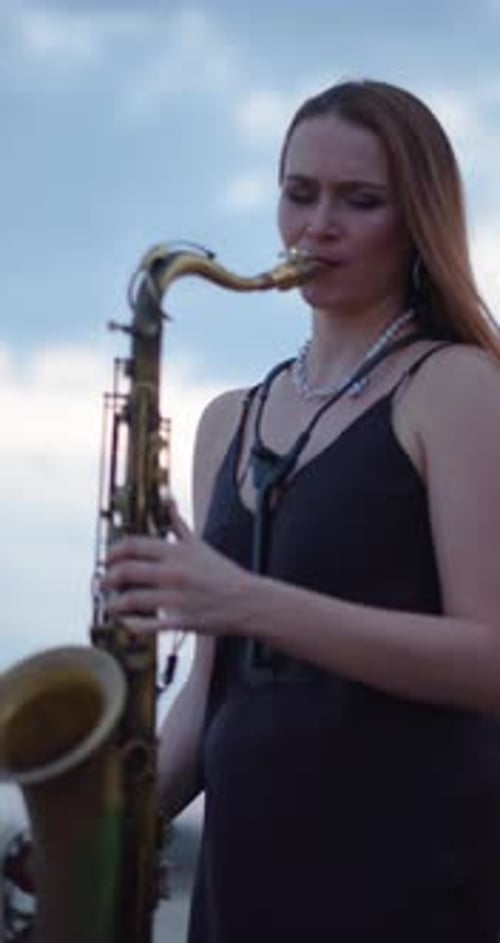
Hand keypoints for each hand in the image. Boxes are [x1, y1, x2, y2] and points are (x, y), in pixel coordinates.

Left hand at [102, 500, 250, 635]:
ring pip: (132, 599)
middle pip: (127, 571)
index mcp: (176, 552)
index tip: (109, 559)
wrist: (248, 600)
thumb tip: (168, 499)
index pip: (133, 546)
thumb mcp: (199, 544)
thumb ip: (178, 524)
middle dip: (108, 578)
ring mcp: (177, 598)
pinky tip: (128, 622)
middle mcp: (174, 572)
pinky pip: (149, 625)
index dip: (114, 552)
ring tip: (111, 604)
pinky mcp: (182, 620)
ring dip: (115, 603)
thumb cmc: (222, 572)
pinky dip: (133, 625)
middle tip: (104, 582)